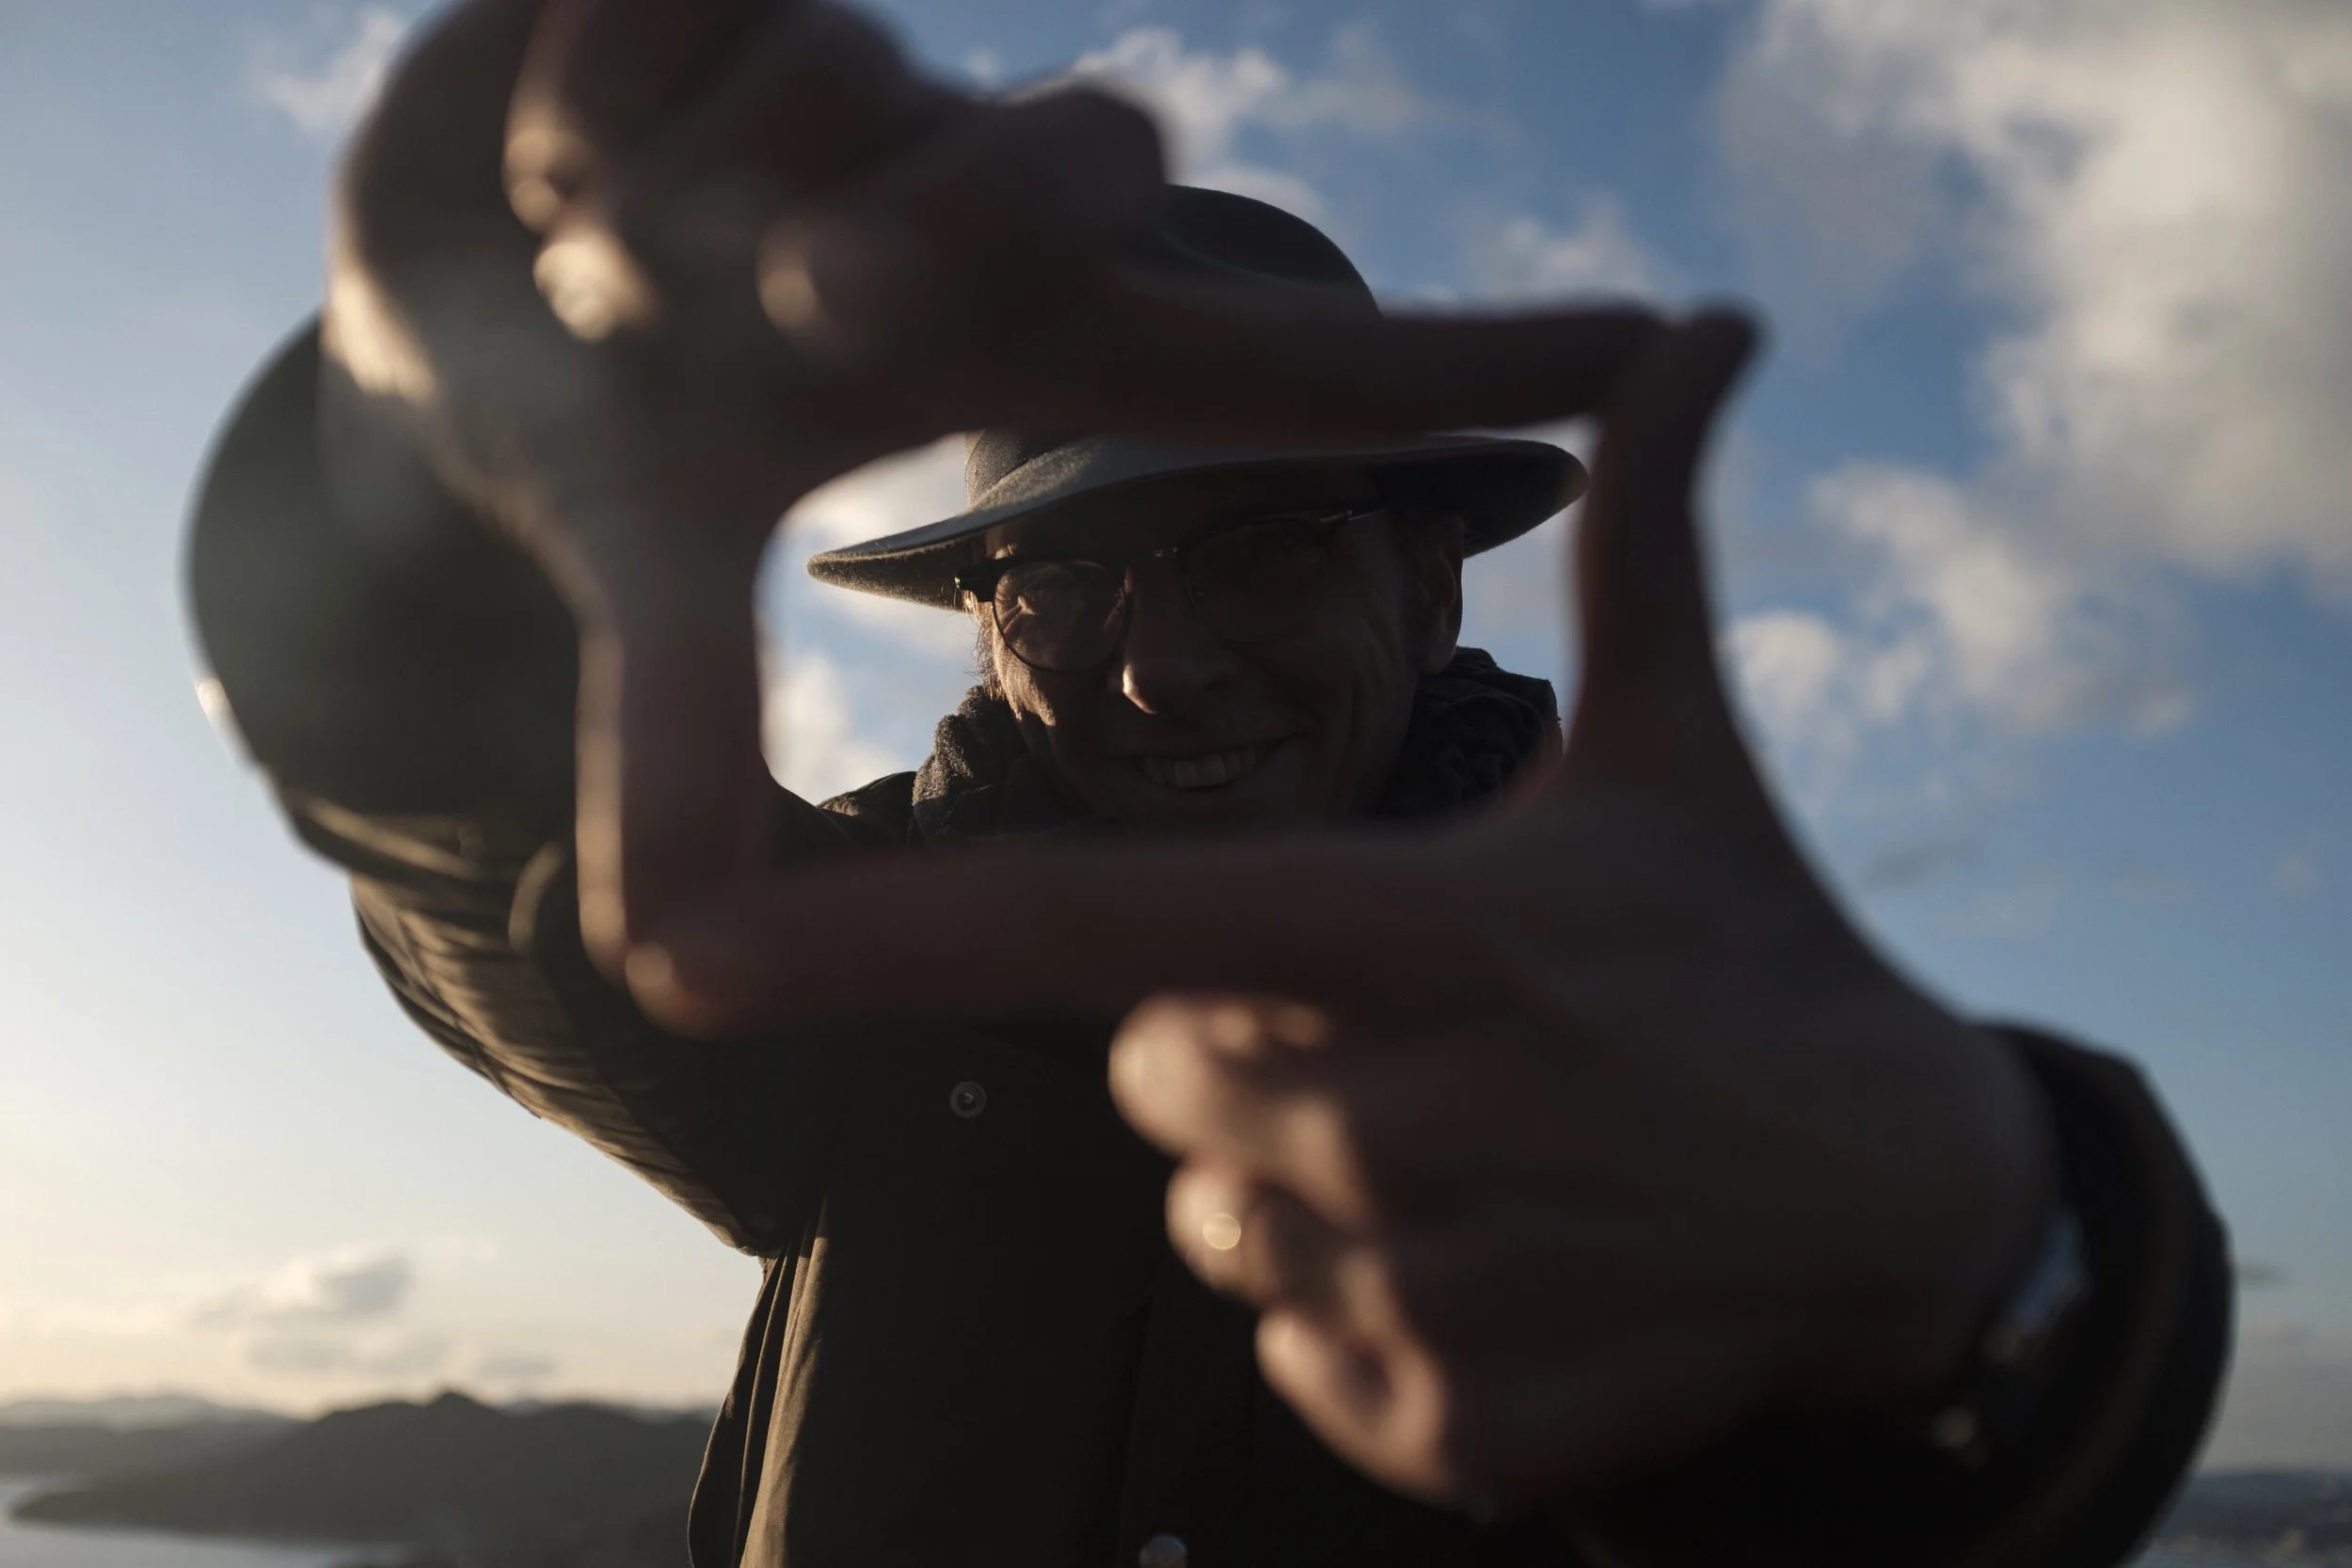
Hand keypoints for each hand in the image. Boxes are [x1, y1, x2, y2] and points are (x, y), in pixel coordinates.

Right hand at [324, 0, 1660, 995]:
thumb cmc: (604, 438)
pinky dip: (585, 89)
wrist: (439, 291)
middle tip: (787, 308)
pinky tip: (549, 165)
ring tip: (605, 260)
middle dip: (921, 239)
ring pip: (847, 66)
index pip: (1274, 356)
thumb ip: (682, 747)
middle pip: (1074, 168)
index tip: (1653, 342)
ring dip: (681, 193)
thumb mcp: (649, 585)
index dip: (1464, 358)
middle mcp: (967, 198)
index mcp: (1006, 349)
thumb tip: (664, 963)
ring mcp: (863, 68)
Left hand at [664, 314, 2058, 1504]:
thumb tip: (1707, 323)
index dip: (883, 935)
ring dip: (1302, 1195)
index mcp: (1431, 929)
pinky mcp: (1464, 1424)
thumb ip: (1650, 537)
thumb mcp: (1692, 742)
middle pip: (1152, 1084)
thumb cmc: (1756, 943)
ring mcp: (1437, 1285)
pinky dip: (1364, 1330)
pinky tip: (1496, 1265)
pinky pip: (1305, 1374)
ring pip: (1221, 1236)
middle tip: (1410, 1030)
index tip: (694, 950)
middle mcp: (1415, 1110)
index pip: (1101, 928)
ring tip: (1473, 1148)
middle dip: (1235, 1054)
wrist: (1914, 1205)